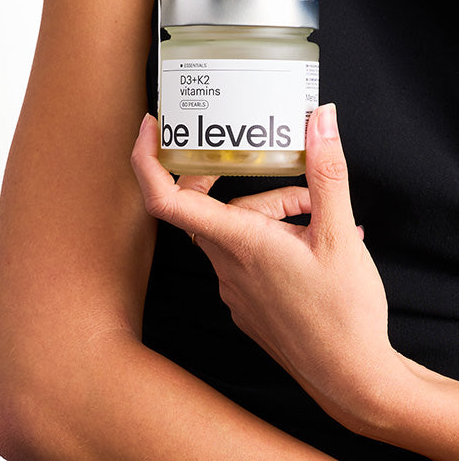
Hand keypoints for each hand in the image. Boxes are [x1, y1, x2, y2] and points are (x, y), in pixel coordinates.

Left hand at [131, 105, 404, 431]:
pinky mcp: (246, 303)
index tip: (151, 128)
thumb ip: (326, 173)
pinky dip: (271, 238)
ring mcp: (233, 288)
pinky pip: (245, 256)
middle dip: (235, 180)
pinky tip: (310, 243)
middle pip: (207, 205)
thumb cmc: (344, 314)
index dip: (147, 160)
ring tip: (318, 215)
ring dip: (270, 211)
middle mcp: (225, 266)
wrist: (353, 383)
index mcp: (238, 243)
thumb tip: (320, 119)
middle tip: (265, 164)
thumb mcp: (339, 236)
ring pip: (234, 229)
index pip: (166, 199)